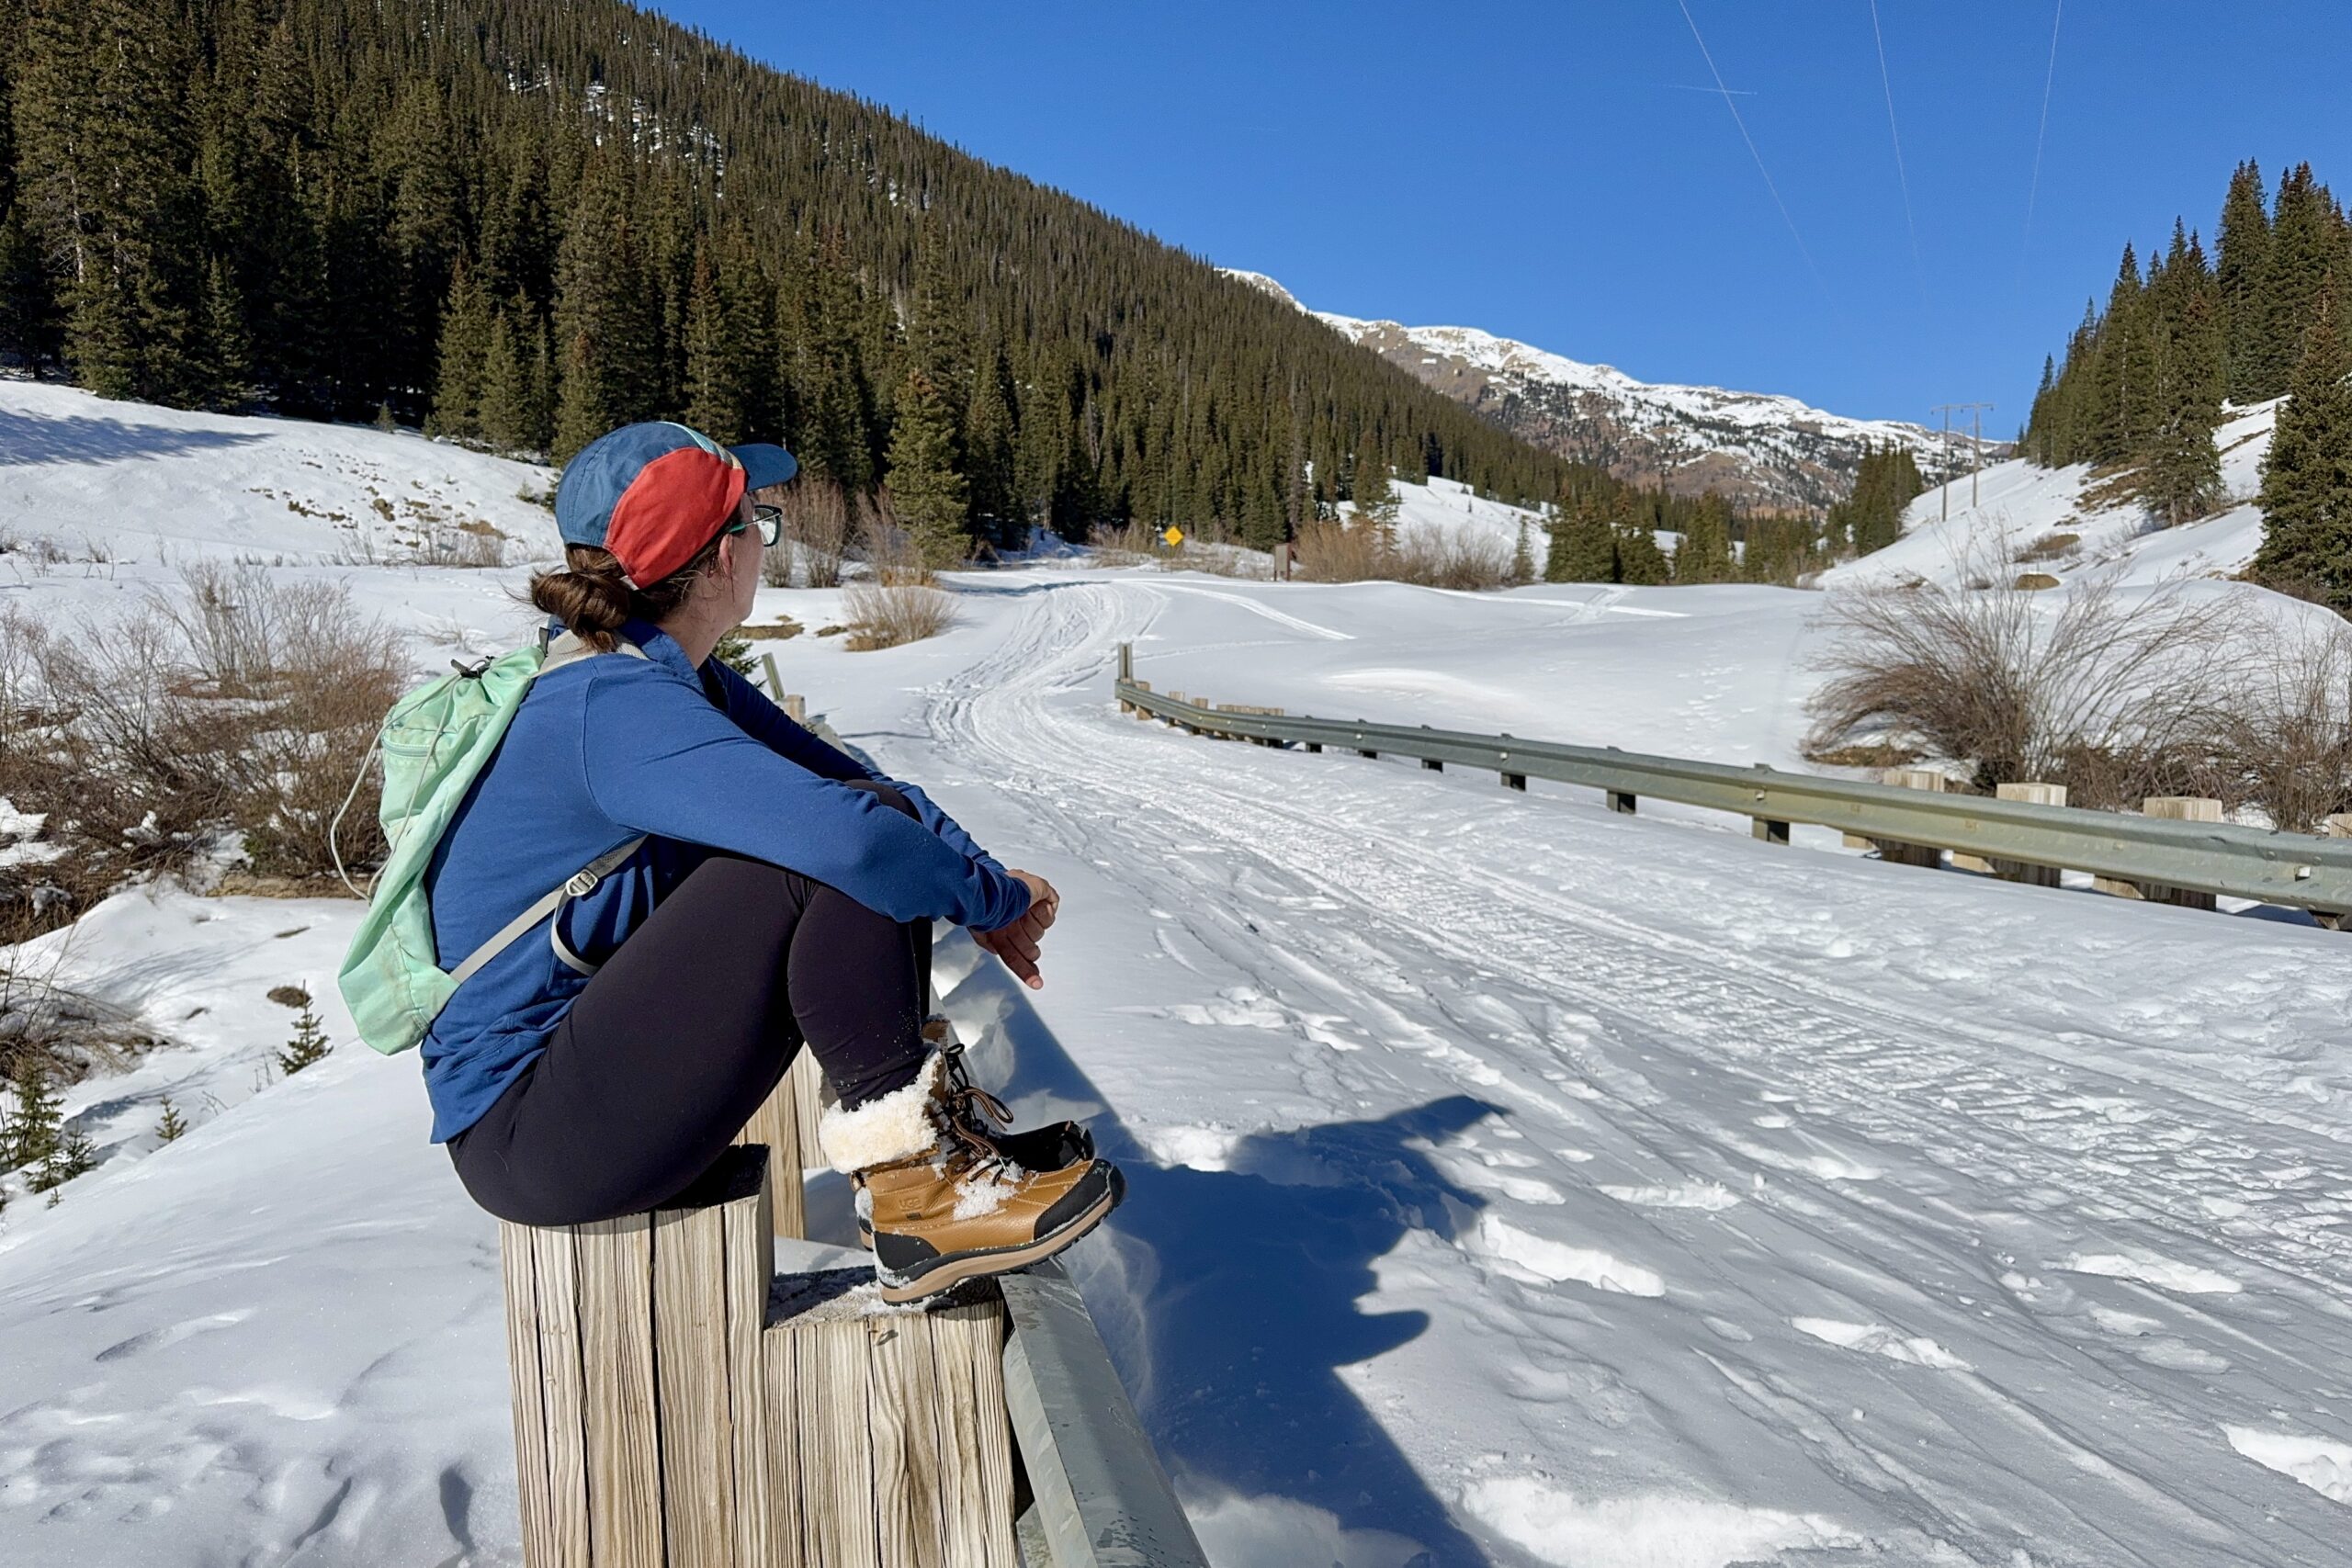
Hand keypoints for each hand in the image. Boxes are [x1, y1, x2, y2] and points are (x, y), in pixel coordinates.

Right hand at [975, 871, 1057, 989]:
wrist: (995, 890)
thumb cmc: (985, 908)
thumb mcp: (981, 933)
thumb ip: (986, 943)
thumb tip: (997, 951)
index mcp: (1002, 931)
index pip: (1017, 957)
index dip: (1026, 971)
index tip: (1036, 982)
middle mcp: (1017, 922)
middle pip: (1031, 948)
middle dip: (1026, 944)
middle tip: (1017, 931)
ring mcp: (1031, 909)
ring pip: (1040, 931)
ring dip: (1031, 925)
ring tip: (1020, 914)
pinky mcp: (1043, 895)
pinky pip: (1050, 914)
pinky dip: (1041, 912)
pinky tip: (1032, 907)